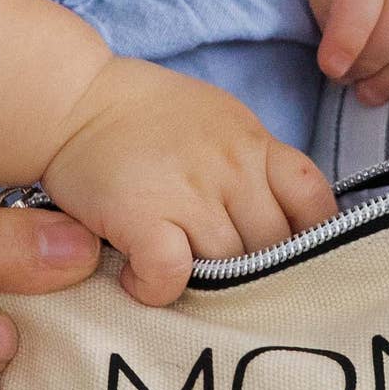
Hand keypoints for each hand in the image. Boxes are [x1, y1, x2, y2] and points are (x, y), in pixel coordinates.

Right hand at [39, 55, 334, 307]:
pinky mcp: (142, 214)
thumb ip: (253, 164)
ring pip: (229, 267)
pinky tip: (140, 279)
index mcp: (254, 144)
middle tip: (224, 280)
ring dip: (206, 285)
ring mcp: (189, 192)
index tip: (289, 255)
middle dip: (255, 270)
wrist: (74, 100)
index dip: (310, 237)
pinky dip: (158, 289)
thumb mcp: (220, 122)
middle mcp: (231, 168)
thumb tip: (282, 220)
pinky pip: (172, 274)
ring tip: (178, 276)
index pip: (314, 201)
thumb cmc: (146, 116)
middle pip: (274, 245)